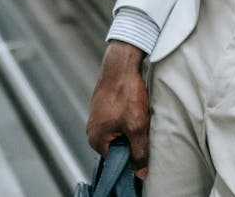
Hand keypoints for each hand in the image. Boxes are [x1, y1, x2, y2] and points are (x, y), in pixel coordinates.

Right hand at [86, 41, 149, 179]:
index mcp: (97, 140)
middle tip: (140, 125)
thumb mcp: (137, 126)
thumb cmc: (126, 93)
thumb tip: (140, 173)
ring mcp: (97, 116)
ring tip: (137, 112)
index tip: (141, 144)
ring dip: (131, 125)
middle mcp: (92, 130)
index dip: (131, 155)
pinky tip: (134, 104)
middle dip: (131, 138)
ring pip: (119, 130)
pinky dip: (128, 114)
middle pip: (117, 145)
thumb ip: (139, 151)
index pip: (115, 160)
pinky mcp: (103, 105)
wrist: (121, 63)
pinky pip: (118, 117)